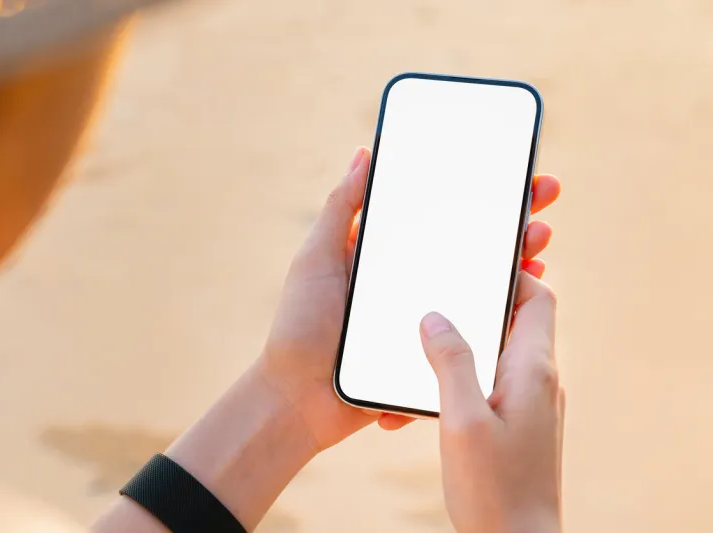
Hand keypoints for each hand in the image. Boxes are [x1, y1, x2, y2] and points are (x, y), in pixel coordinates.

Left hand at [258, 147, 560, 450]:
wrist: (298, 398)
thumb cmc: (300, 326)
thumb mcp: (316, 258)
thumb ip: (340, 210)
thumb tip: (365, 154)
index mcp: (388, 257)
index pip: (440, 217)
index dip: (476, 195)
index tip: (511, 174)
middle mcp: (412, 284)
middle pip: (471, 248)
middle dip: (511, 223)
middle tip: (543, 199)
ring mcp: (427, 320)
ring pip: (482, 289)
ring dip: (517, 266)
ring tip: (539, 247)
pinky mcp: (435, 356)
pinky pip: (475, 335)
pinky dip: (504, 319)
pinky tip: (524, 304)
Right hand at [420, 273, 563, 532]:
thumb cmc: (494, 489)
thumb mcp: (461, 419)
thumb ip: (451, 362)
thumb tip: (436, 317)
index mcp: (533, 369)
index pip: (538, 298)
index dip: (511, 275)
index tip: (471, 269)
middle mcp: (539, 380)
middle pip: (514, 320)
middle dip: (473, 309)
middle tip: (433, 306)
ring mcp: (531, 403)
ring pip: (497, 353)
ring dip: (460, 350)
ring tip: (417, 360)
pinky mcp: (518, 423)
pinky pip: (491, 383)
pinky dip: (460, 381)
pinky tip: (424, 401)